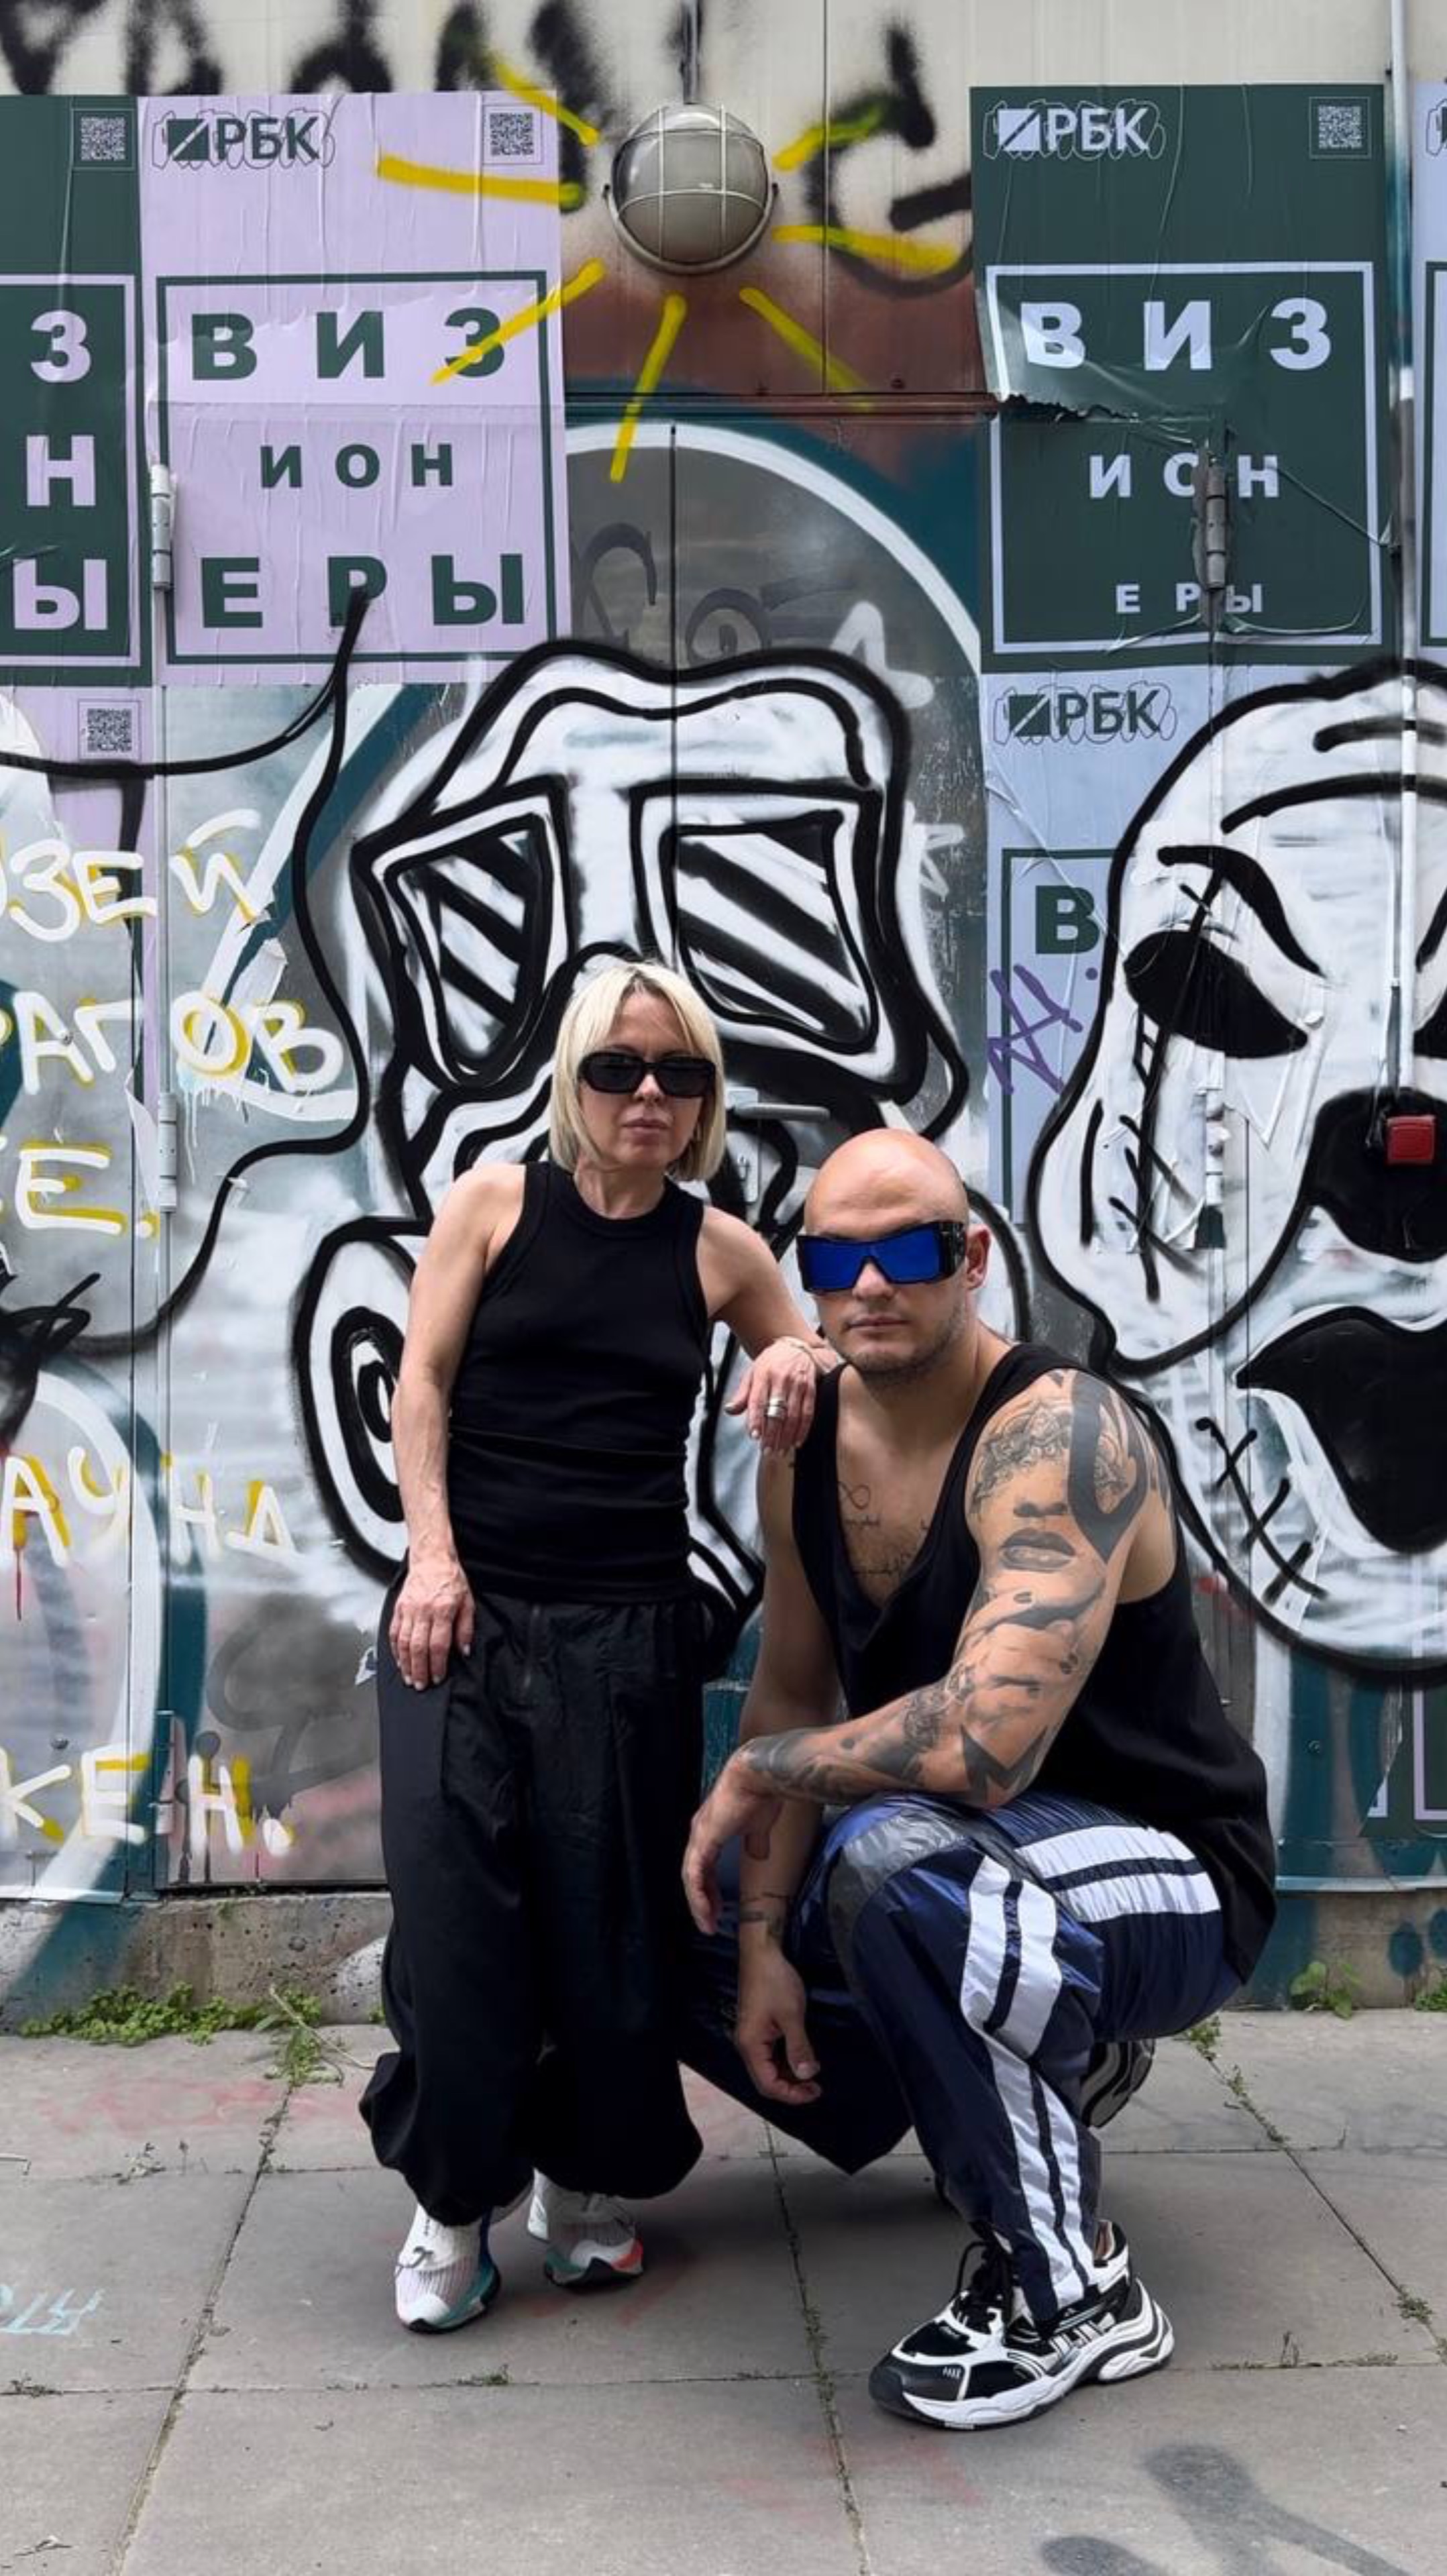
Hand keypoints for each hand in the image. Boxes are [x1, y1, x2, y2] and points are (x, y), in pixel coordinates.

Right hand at [389, 1555, 474, 1688]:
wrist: (431, 1558)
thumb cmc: (451, 1579)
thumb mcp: (467, 1602)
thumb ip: (466, 1628)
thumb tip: (463, 1650)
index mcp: (443, 1610)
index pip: (438, 1644)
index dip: (437, 1664)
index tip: (437, 1677)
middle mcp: (423, 1611)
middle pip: (418, 1647)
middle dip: (419, 1669)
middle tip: (421, 1685)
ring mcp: (408, 1609)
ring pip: (403, 1642)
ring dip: (405, 1663)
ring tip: (409, 1678)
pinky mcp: (399, 1608)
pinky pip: (393, 1632)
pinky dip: (395, 1649)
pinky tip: (399, 1660)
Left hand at [683, 1753, 782, 1933]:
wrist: (759, 1776)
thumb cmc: (761, 1795)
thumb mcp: (759, 1827)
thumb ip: (755, 1842)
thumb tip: (759, 1854)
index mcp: (711, 1830)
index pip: (703, 1866)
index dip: (709, 1888)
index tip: (717, 1907)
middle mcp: (700, 1833)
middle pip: (693, 1874)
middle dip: (702, 1900)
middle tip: (709, 1921)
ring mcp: (699, 1836)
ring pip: (690, 1878)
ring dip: (698, 1903)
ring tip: (706, 1923)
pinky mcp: (703, 1840)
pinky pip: (693, 1875)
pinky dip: (698, 1895)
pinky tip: (704, 1910)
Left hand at [728, 1336, 824, 1454]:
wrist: (795, 1347)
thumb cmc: (771, 1363)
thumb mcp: (752, 1373)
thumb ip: (742, 1394)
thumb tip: (730, 1410)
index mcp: (763, 1375)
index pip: (758, 1401)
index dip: (756, 1419)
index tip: (754, 1436)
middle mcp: (781, 1379)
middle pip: (776, 1411)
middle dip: (772, 1434)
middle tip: (767, 1450)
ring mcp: (798, 1384)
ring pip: (793, 1415)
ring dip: (787, 1436)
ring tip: (780, 1450)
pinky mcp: (811, 1389)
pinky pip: (808, 1413)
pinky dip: (803, 1429)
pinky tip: (797, 1441)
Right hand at [735, 1947, 819, 2104]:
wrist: (762, 1952)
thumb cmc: (774, 1981)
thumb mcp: (791, 2015)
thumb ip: (799, 2047)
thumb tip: (807, 2075)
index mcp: (750, 2045)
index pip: (768, 2085)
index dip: (792, 2094)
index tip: (815, 2091)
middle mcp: (746, 2045)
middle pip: (766, 2080)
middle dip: (791, 2087)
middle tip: (816, 2087)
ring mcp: (751, 2036)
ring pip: (768, 2068)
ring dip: (789, 2074)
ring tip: (811, 2073)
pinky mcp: (757, 2028)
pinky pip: (769, 2054)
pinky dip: (785, 2061)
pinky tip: (800, 2057)